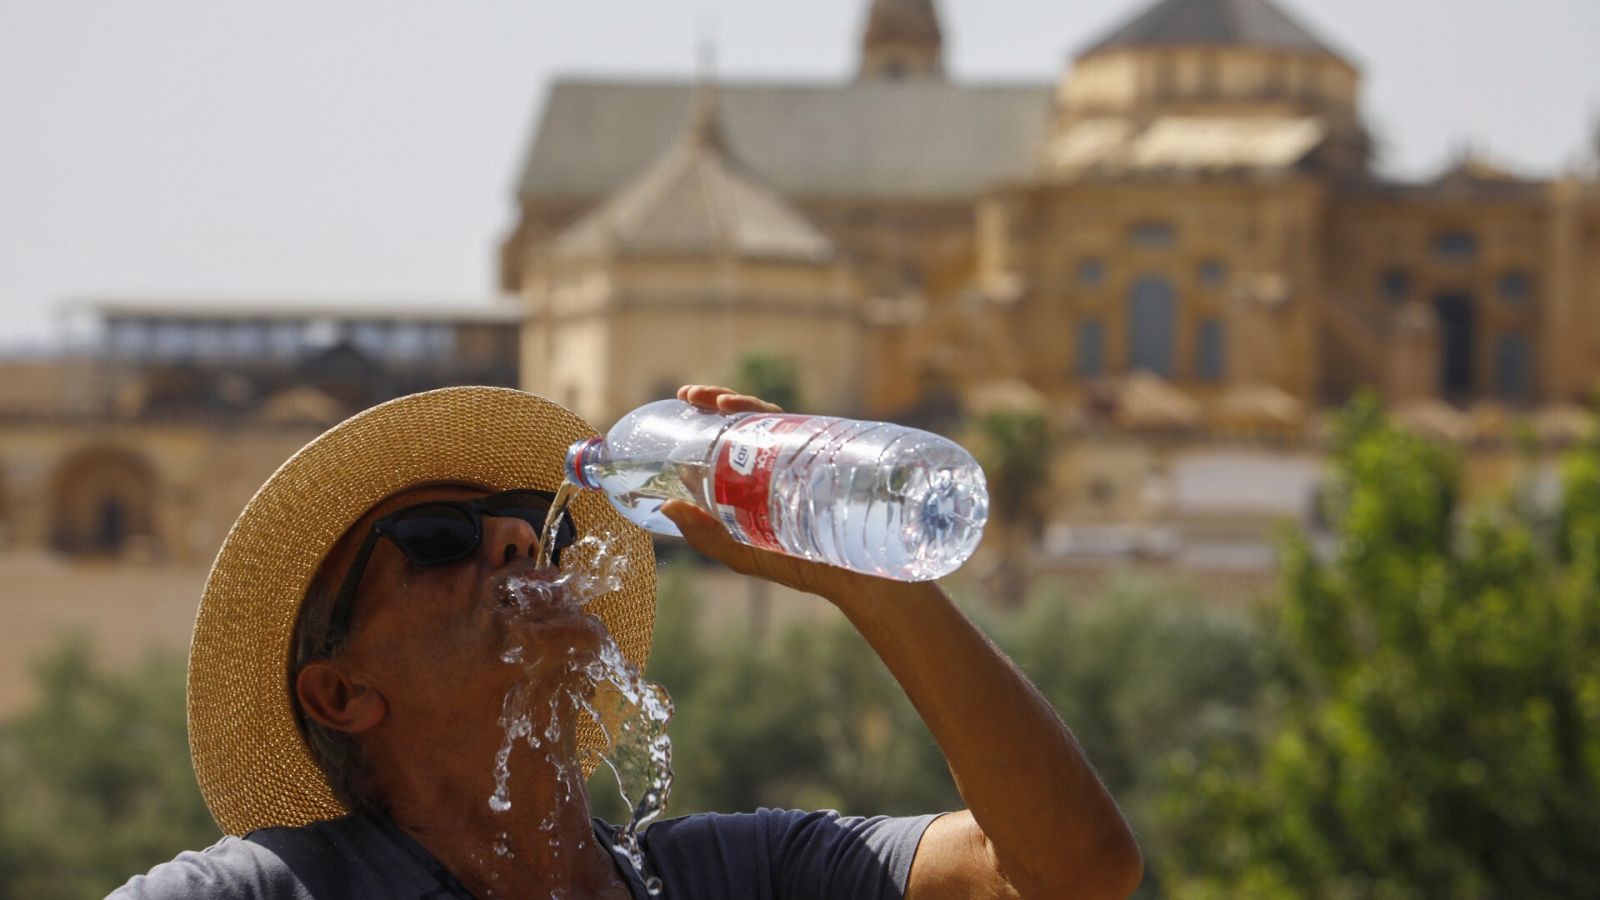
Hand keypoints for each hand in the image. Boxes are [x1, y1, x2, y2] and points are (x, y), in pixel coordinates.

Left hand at [659, 385, 876, 600]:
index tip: (686, 398)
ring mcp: (806, 454)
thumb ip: (705, 535)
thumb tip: (665, 507)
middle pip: (748, 416)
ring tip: (718, 403)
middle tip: (691, 394)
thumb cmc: (800, 565)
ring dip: (743, 401)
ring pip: (773, 416)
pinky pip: (806, 429)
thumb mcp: (741, 552)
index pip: (730, 434)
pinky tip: (760, 415)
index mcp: (758, 475)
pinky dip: (782, 417)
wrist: (854, 577)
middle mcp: (781, 458)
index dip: (708, 412)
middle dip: (718, 398)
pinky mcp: (830, 457)